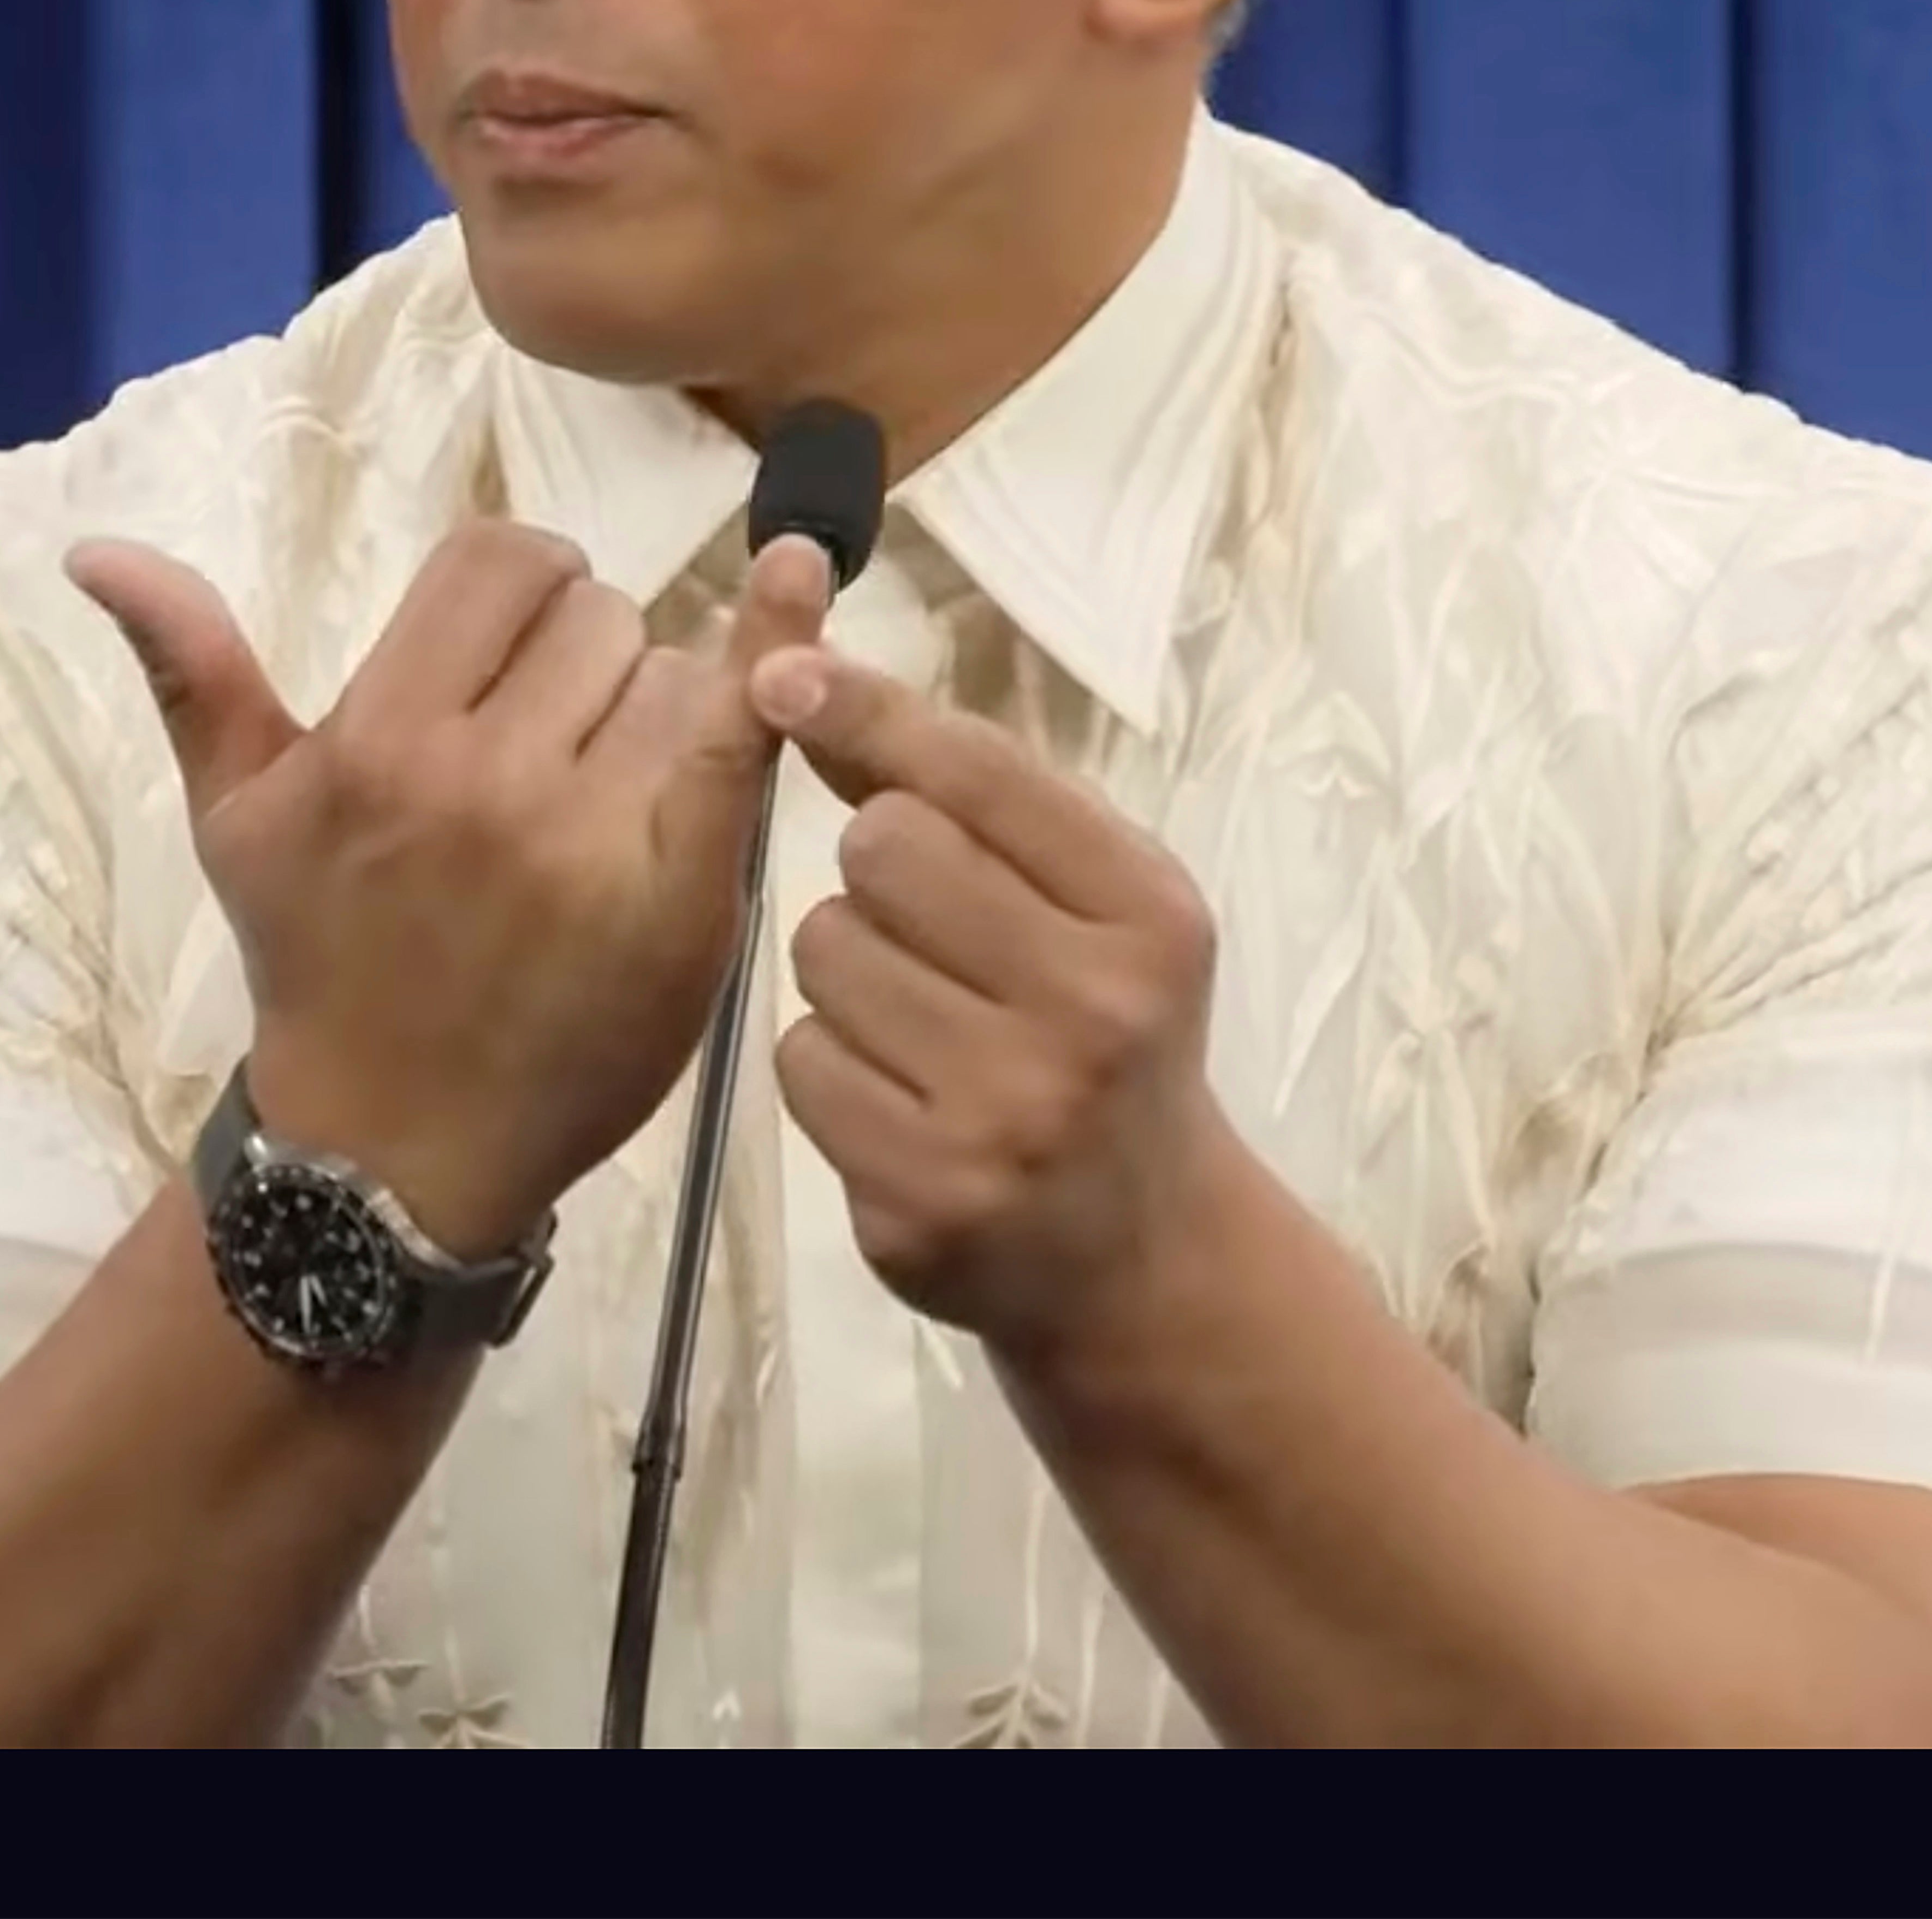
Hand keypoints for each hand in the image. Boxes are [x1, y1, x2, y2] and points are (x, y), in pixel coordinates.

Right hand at [65, 518, 835, 1260]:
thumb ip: (192, 670)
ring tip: (608, 800)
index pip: (501, 563)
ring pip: (673, 675)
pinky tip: (801, 580)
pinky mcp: (679, 896)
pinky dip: (779, 653)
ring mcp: (585, 841)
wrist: (391, 1149)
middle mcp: (480, 778)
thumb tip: (95, 548)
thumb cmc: (320, 963)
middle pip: (596, 617)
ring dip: (658, 714)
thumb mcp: (237, 816)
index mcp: (378, 740)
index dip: (521, 594)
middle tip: (552, 758)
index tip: (513, 658)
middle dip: (586, 665)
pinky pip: (743, 731)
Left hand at [750, 636, 1229, 1360]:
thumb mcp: (1089, 906)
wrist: (1142, 1256)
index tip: (781, 676)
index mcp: (1150, 918)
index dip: (866, 711)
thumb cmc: (1108, 1040)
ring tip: (921, 1024)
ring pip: (823, 953)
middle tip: (931, 934)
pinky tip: (899, 1098)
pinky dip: (830, 1065)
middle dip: (878, 877)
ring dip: (847, 973)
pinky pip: (800, 1060)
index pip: (978, 775)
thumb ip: (962, 794)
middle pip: (882, 851)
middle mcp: (1092, 1013)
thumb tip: (800, 680)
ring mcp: (1006, 1117)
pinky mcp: (924, 1201)